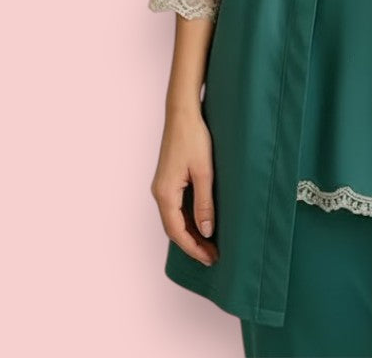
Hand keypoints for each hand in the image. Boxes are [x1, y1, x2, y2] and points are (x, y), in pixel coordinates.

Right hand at [151, 108, 218, 266]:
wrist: (182, 113)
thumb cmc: (194, 138)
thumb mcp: (204, 172)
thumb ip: (204, 203)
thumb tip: (206, 231)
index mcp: (165, 193)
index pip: (177, 232)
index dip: (194, 248)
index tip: (210, 258)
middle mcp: (159, 192)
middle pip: (173, 229)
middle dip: (192, 244)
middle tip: (212, 256)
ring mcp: (162, 186)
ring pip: (174, 219)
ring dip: (190, 233)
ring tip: (209, 244)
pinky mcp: (168, 179)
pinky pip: (175, 207)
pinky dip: (186, 220)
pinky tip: (200, 222)